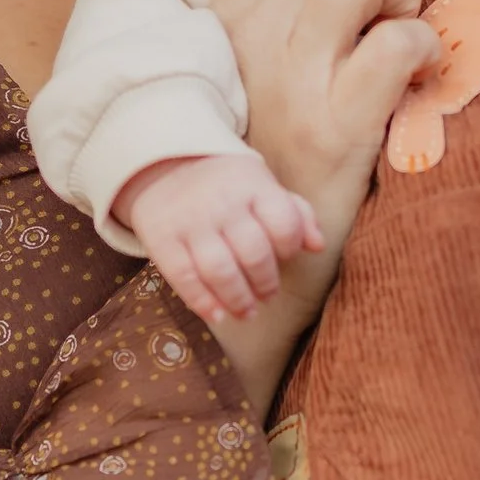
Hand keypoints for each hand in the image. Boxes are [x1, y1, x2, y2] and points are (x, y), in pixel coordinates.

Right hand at [121, 150, 324, 326]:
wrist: (163, 163)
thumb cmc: (227, 184)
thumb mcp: (262, 186)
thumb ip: (295, 213)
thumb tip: (318, 245)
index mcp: (253, 186)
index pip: (284, 223)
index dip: (290, 247)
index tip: (285, 256)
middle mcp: (222, 204)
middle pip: (254, 253)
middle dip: (266, 282)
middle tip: (268, 295)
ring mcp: (190, 222)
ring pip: (219, 270)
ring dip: (238, 299)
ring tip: (247, 312)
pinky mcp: (162, 239)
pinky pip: (183, 277)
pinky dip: (202, 302)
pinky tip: (217, 315)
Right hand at [214, 0, 437, 249]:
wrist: (266, 255)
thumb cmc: (285, 148)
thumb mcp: (270, 62)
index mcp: (232, 12)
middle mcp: (251, 38)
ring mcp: (291, 83)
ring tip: (400, 31)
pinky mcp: (335, 130)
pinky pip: (395, 42)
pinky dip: (423, 45)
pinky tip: (418, 71)